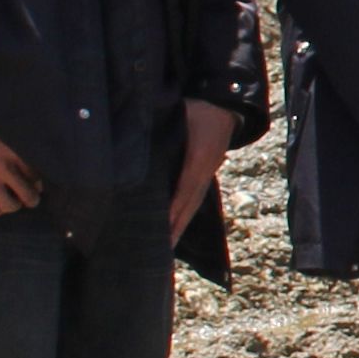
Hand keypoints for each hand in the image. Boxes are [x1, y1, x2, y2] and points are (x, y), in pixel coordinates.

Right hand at [0, 122, 41, 217]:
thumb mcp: (4, 136)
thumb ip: (18, 153)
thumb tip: (33, 177)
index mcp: (13, 152)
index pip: (35, 176)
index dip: (37, 184)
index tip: (35, 186)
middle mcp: (3, 168)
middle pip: (27, 195)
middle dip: (31, 200)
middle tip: (28, 200)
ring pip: (9, 206)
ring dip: (11, 206)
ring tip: (9, 202)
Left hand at [165, 104, 237, 240]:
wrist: (226, 105)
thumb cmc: (198, 108)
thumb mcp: (179, 113)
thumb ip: (159, 127)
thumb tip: (133, 140)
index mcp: (199, 156)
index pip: (184, 188)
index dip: (173, 210)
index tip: (162, 230)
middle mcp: (205, 169)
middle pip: (190, 204)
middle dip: (176, 228)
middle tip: (161, 252)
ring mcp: (208, 172)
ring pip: (194, 204)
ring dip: (181, 225)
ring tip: (167, 248)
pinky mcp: (206, 172)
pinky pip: (195, 197)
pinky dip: (185, 213)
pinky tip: (176, 225)